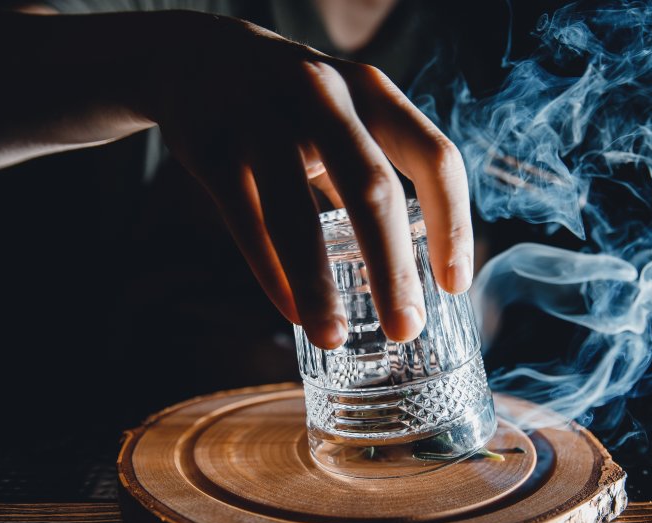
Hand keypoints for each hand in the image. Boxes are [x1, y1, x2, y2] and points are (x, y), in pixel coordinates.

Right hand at [135, 12, 473, 348]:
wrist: (198, 57)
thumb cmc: (294, 105)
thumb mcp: (348, 113)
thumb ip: (381, 169)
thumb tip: (421, 262)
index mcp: (373, 92)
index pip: (433, 157)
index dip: (452, 225)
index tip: (454, 286)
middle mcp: (323, 97)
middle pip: (370, 189)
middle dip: (392, 267)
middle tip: (406, 329)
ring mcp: (261, 119)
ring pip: (295, 214)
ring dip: (318, 284)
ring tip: (334, 337)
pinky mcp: (211, 147)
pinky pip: (246, 224)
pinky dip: (271, 274)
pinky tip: (292, 312)